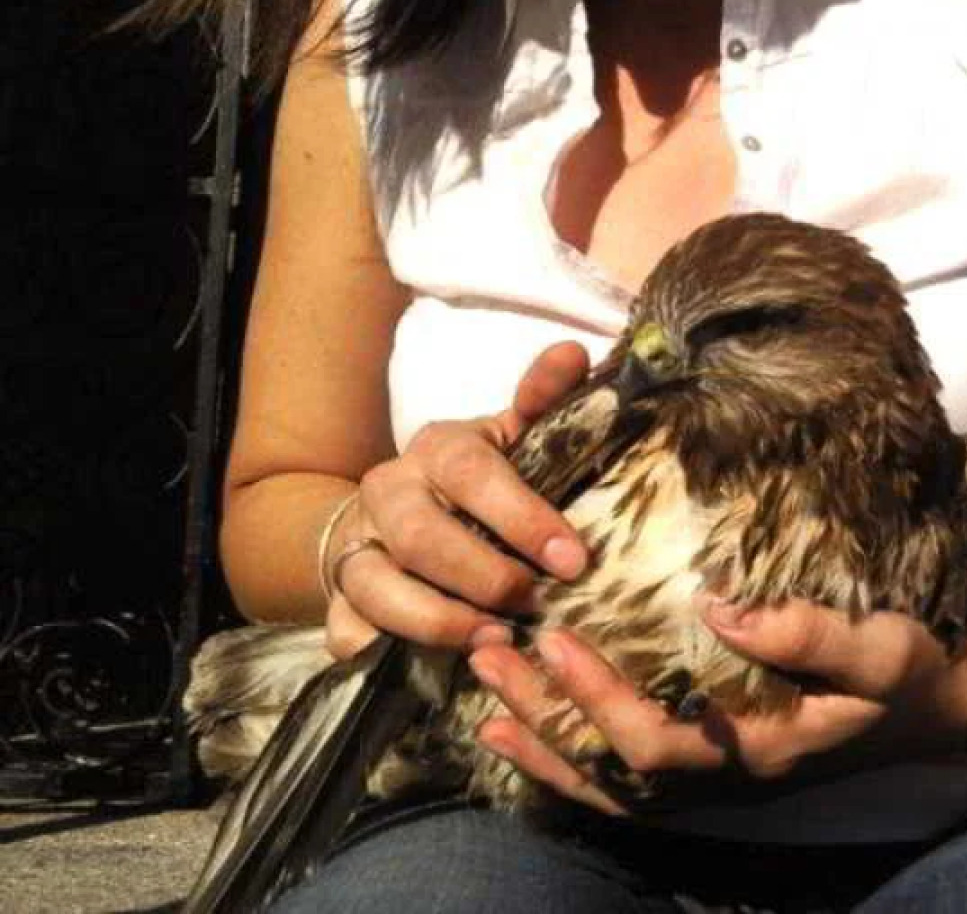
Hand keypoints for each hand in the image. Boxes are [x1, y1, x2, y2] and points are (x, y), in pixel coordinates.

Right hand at [325, 342, 591, 658]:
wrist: (397, 516)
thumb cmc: (479, 485)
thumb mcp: (515, 441)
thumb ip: (545, 401)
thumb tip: (573, 352)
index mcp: (439, 448)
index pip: (474, 475)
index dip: (524, 518)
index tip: (572, 560)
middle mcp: (389, 493)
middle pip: (423, 538)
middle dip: (485, 577)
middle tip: (535, 604)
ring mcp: (358, 547)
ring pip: (379, 588)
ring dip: (440, 621)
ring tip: (494, 640)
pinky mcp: (339, 599)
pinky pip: (347, 632)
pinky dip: (383, 651)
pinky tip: (434, 667)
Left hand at [469, 598, 966, 814]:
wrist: (937, 709)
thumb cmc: (907, 673)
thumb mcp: (876, 647)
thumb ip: (803, 630)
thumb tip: (716, 605)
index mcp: (755, 751)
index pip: (653, 740)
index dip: (597, 698)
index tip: (554, 639)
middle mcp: (722, 779)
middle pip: (607, 768)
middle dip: (542, 716)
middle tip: (486, 654)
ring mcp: (712, 778)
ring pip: (604, 783)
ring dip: (541, 740)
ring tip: (481, 695)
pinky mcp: (709, 762)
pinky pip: (622, 776)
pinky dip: (566, 758)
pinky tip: (523, 731)